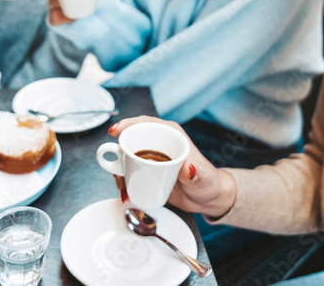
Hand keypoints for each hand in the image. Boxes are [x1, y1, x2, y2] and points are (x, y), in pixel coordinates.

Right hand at [108, 116, 236, 218]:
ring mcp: (152, 159)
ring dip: (119, 172)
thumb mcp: (202, 178)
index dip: (127, 124)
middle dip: (118, 153)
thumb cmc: (209, 182)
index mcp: (171, 134)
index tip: (114, 131)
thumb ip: (195, 174)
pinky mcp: (148, 173)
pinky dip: (124, 182)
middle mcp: (159, 143)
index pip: (145, 123)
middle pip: (131, 140)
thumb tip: (188, 168)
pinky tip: (126, 194)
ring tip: (123, 188)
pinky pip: (130, 174)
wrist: (208, 199)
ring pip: (127, 159)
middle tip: (115, 169)